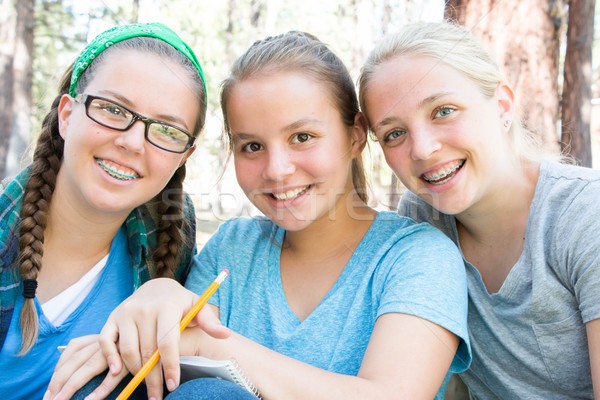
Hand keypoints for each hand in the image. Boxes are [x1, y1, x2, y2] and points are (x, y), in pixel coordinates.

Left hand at [45, 335, 128, 399]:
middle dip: (58, 382)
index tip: (51, 384)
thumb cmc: (133, 347)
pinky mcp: (128, 362)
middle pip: (75, 361)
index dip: (59, 367)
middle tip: (49, 398)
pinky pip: (111, 378)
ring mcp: (115, 351)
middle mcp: (105, 342)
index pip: (73, 348)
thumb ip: (95, 353)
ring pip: (88, 369)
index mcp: (100, 337)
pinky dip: (100, 390)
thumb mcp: (114, 345)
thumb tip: (73, 371)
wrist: (159, 338)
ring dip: (70, 387)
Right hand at [99, 278, 229, 397]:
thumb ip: (210, 322)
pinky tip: (117, 373)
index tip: (174, 385)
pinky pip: (106, 341)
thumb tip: (225, 334)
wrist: (156, 287)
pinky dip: (110, 358)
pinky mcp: (112, 317)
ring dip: (135, 373)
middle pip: (147, 351)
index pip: (167, 342)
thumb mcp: (197, 307)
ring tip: (145, 387)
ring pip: (128, 350)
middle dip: (153, 378)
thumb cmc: (181, 303)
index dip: (171, 366)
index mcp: (167, 306)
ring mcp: (126, 312)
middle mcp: (144, 308)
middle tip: (158, 397)